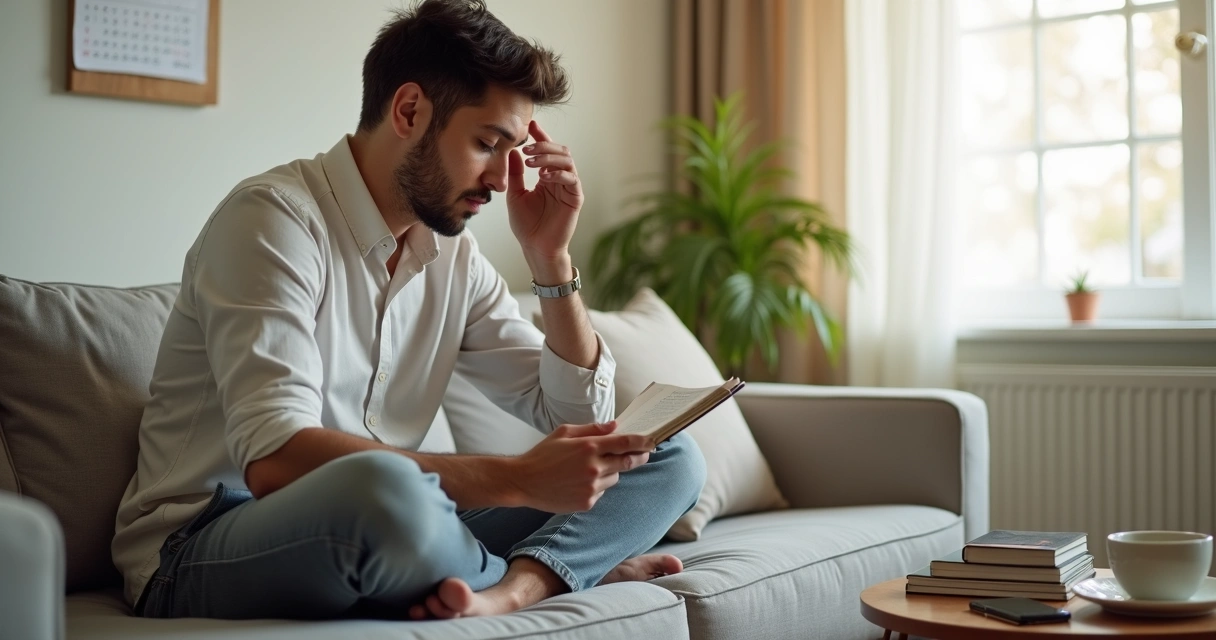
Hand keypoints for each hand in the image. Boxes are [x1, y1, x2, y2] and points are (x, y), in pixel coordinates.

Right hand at [505, 422, 650, 512]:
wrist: (523, 482)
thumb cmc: (542, 454)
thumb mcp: (564, 433)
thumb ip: (592, 429)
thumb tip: (615, 426)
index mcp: (589, 447)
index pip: (626, 443)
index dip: (643, 442)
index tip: (652, 441)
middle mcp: (593, 468)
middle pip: (628, 463)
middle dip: (638, 457)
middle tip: (643, 454)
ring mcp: (591, 487)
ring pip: (615, 478)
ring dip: (611, 472)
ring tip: (589, 469)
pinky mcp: (587, 502)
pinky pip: (602, 491)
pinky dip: (597, 486)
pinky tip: (578, 482)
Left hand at [507, 120, 583, 271]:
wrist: (535, 247)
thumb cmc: (527, 225)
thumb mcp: (515, 194)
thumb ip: (515, 174)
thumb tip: (512, 151)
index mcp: (548, 177)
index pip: (547, 151)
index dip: (541, 137)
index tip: (530, 126)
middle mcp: (560, 180)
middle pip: (560, 151)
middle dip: (544, 145)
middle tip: (526, 147)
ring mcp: (569, 188)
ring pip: (567, 161)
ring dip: (549, 157)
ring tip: (531, 161)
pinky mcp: (576, 199)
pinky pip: (572, 179)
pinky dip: (558, 173)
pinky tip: (543, 176)